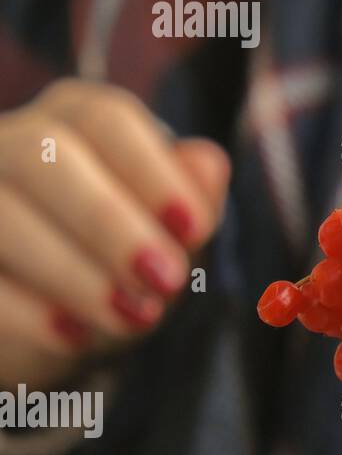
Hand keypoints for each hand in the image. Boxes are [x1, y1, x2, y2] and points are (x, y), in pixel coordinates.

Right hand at [0, 79, 229, 389]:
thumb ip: (191, 198)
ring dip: (72, 271)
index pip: (106, 118)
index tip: (193, 230)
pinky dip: (26, 312)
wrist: (51, 323)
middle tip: (165, 280)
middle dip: (108, 221)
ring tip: (132, 316)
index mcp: (73, 119)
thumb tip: (208, 162)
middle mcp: (9, 144)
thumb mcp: (166, 233)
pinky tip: (74, 336)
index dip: (153, 171)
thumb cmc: (120, 259)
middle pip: (42, 154)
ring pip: (1, 215)